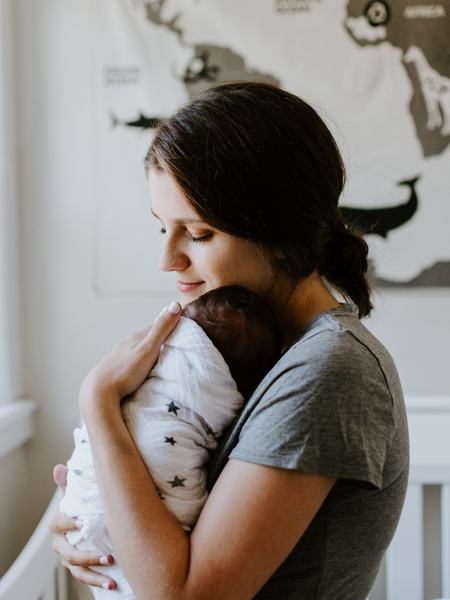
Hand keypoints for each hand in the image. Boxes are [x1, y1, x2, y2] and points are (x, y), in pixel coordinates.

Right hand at [50, 464, 116, 588]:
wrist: (94, 525)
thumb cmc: (85, 506)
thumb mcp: (78, 495)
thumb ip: (70, 484)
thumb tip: (59, 467)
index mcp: (61, 524)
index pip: (57, 524)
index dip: (67, 523)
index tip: (82, 521)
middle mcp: (63, 543)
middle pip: (68, 553)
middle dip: (86, 556)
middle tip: (108, 555)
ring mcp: (71, 558)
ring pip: (77, 570)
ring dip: (94, 574)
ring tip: (112, 574)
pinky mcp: (81, 569)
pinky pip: (86, 579)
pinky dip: (97, 582)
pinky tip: (112, 584)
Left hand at [79, 302, 181, 412]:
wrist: (98, 393)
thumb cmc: (124, 372)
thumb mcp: (147, 349)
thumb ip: (161, 329)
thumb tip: (175, 304)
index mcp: (136, 337)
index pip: (158, 324)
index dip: (172, 323)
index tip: (186, 326)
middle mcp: (127, 343)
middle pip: (149, 336)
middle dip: (163, 336)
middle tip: (178, 341)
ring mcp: (120, 355)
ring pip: (140, 347)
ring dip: (152, 348)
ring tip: (163, 355)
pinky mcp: (116, 368)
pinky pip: (133, 359)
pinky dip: (142, 359)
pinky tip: (144, 367)